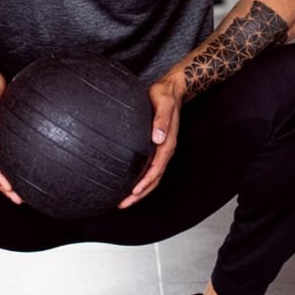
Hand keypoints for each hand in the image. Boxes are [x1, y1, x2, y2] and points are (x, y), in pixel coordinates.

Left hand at [118, 73, 183, 207]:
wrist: (172, 89)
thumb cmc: (165, 95)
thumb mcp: (163, 103)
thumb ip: (161, 120)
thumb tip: (157, 138)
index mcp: (168, 142)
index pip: (157, 168)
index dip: (145, 182)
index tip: (133, 192)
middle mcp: (166, 149)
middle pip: (155, 178)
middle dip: (140, 194)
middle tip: (123, 204)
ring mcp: (162, 149)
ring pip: (153, 176)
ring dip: (141, 190)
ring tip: (125, 200)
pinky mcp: (157, 146)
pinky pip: (151, 168)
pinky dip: (142, 180)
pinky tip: (131, 182)